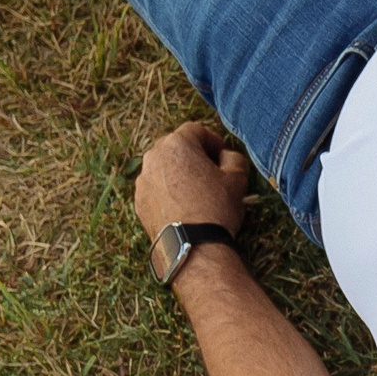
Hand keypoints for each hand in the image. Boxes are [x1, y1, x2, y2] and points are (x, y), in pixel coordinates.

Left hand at [133, 121, 249, 244]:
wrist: (193, 245)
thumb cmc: (216, 208)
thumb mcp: (237, 180)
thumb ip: (234, 159)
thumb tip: (227, 156)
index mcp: (177, 144)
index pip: (196, 130)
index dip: (213, 140)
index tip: (223, 156)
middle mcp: (154, 156)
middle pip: (175, 146)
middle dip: (193, 156)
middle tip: (210, 173)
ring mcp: (143, 179)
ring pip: (163, 167)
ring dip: (178, 174)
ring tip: (196, 193)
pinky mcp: (139, 200)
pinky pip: (156, 188)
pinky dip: (168, 192)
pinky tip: (183, 207)